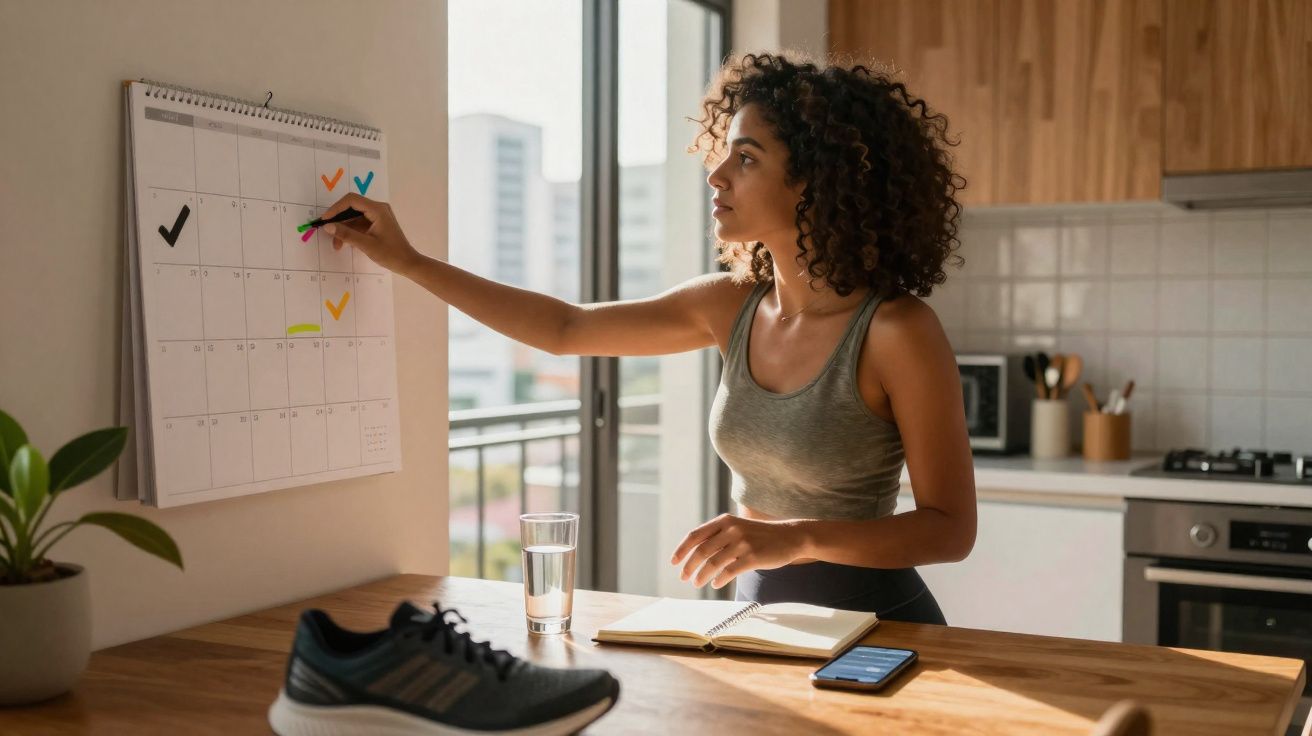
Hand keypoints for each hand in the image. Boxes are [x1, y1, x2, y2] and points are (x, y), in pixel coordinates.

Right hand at [319, 193, 421, 275]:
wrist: (408, 263)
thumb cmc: (390, 254)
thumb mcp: (366, 245)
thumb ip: (346, 234)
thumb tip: (328, 226)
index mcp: (377, 209)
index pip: (351, 200)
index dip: (336, 208)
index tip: (325, 220)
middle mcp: (378, 208)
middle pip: (351, 207)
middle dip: (339, 220)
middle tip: (327, 232)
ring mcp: (378, 216)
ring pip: (354, 217)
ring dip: (344, 229)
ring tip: (337, 244)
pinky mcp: (377, 224)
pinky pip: (359, 223)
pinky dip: (351, 232)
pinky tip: (344, 243)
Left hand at [669, 514, 808, 589]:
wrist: (790, 537)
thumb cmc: (760, 535)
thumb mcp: (738, 527)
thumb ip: (718, 535)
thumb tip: (694, 552)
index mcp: (724, 521)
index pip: (695, 535)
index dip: (682, 549)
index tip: (674, 562)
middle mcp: (731, 529)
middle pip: (701, 550)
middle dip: (689, 566)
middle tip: (684, 577)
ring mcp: (742, 542)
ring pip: (713, 563)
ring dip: (702, 575)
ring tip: (697, 583)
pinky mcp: (753, 557)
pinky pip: (729, 571)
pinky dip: (719, 579)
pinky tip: (715, 584)